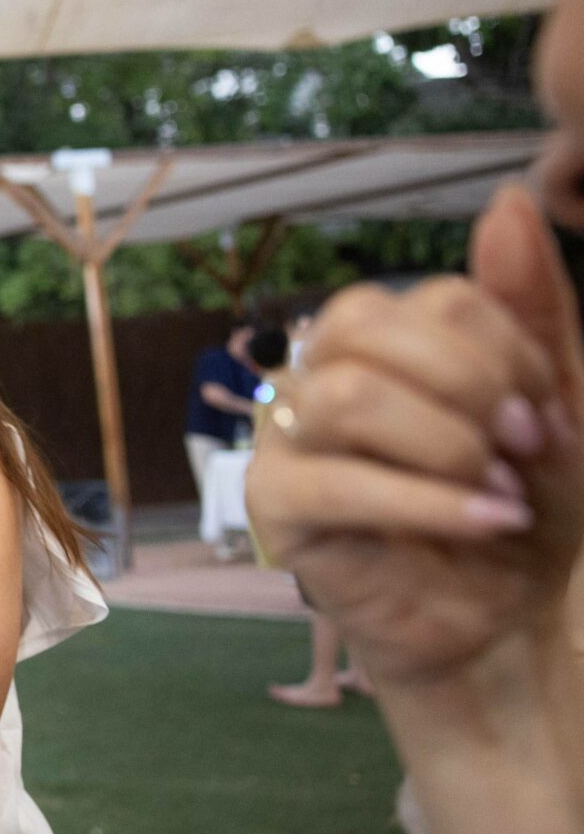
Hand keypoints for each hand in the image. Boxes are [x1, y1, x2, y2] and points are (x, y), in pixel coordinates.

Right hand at [247, 187, 583, 687]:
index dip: (501, 350)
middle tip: (527, 451)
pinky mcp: (278, 514)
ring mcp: (293, 444)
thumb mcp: (564, 405)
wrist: (530, 635)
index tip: (548, 418)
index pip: (423, 298)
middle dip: (468, 385)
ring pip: (340, 394)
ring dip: (444, 445)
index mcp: (391, 348)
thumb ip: (534, 309)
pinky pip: (328, 481)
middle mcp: (327, 380)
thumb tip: (508, 198)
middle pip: (359, 324)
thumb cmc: (543, 521)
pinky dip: (423, 502)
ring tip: (502, 495)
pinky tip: (487, 524)